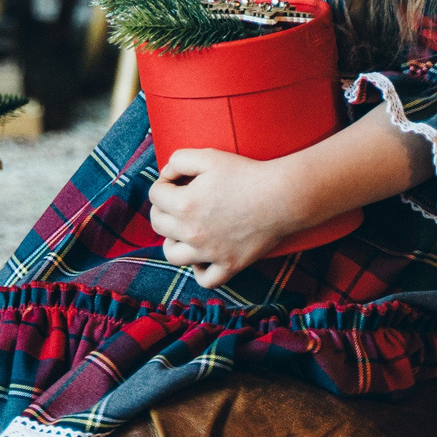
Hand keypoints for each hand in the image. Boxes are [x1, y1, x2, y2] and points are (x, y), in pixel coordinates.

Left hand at [146, 147, 303, 288]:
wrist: (282, 197)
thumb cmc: (245, 173)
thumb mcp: (207, 156)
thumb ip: (177, 160)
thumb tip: (165, 174)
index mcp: (183, 204)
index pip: (154, 195)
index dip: (164, 183)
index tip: (178, 180)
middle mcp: (191, 232)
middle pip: (158, 223)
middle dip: (163, 208)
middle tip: (179, 200)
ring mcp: (209, 253)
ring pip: (172, 255)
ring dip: (172, 240)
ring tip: (185, 229)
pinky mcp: (229, 266)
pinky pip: (204, 280)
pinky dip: (199, 269)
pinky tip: (204, 255)